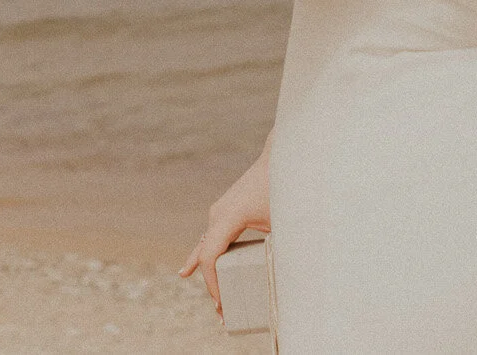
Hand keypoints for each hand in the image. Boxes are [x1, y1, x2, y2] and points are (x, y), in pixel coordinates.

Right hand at [179, 146, 270, 314]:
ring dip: (209, 275)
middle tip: (224, 315)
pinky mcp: (225, 213)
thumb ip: (284, 245)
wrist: (282, 160)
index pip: (210, 256)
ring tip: (215, 302)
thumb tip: (291, 275)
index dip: (213, 283)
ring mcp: (219, 213)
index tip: (222, 305)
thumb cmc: (283, 189)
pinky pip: (209, 240)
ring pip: (206, 249)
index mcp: (228, 217)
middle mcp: (218, 215)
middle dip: (214, 287)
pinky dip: (201, 257)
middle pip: (207, 257)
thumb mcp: (285, 220)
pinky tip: (186, 271)